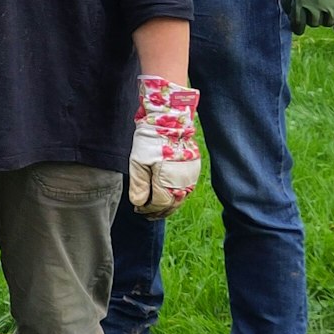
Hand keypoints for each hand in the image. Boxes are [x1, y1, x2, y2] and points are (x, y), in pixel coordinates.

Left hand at [128, 75, 200, 218]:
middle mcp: (183, 183)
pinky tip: (168, 194)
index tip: (138, 210)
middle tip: (146, 213)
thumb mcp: (138, 162)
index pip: (158, 205)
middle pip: (171, 205)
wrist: (170, 120)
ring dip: (169, 205)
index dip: (147, 210)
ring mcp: (191, 176)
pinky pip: (186, 189)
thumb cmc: (151, 139)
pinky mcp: (194, 169)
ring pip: (180, 199)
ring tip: (157, 207)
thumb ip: (139, 185)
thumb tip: (138, 204)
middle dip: (158, 211)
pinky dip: (177, 195)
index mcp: (168, 183)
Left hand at [283, 0, 333, 33]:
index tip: (298, 29)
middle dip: (310, 19)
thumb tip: (290, 16)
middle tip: (312, 10)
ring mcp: (333, 4)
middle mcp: (316, 4)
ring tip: (324, 9)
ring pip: (328, 22)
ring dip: (325, 18)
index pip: (298, 24)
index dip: (297, 28)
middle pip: (313, 23)